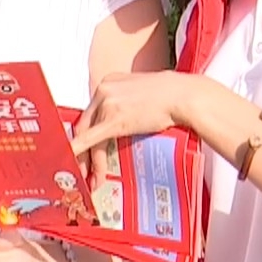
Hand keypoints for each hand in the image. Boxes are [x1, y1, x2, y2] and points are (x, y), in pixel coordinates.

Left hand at [70, 70, 209, 163]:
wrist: (183, 95)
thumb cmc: (171, 94)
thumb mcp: (140, 92)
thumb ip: (126, 102)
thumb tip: (123, 117)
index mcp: (108, 82)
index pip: (90, 112)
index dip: (86, 134)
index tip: (86, 148)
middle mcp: (103, 91)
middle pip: (85, 125)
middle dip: (82, 151)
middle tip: (83, 169)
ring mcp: (107, 105)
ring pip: (89, 137)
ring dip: (90, 161)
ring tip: (95, 179)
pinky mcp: (114, 120)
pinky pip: (91, 141)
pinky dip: (80, 153)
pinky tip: (79, 167)